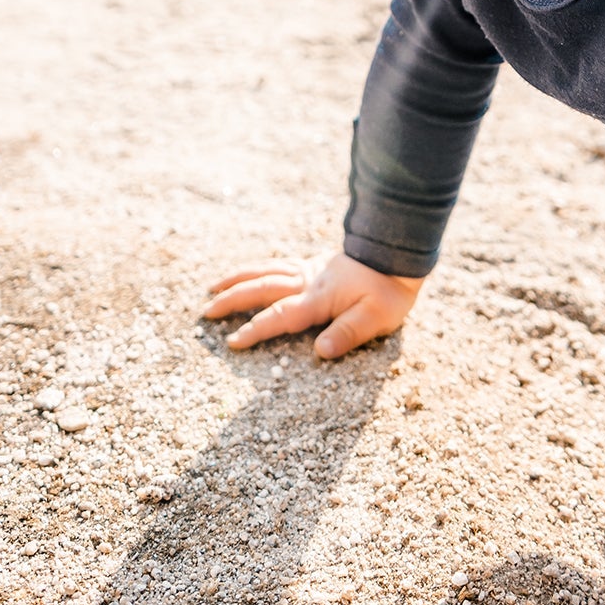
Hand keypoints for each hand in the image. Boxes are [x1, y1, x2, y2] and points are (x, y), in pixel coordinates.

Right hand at [200, 251, 424, 358]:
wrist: (398, 252)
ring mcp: (309, 270)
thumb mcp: (376, 317)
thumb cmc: (390, 289)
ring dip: (238, 278)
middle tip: (206, 311)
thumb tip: (320, 352)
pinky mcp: (314, 264)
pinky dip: (258, 268)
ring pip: (265, 272)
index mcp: (319, 298)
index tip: (232, 342)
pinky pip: (278, 264)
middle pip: (262, 289)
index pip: (280, 316)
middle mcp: (308, 282)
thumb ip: (348, 333)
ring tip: (214, 286)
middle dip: (232, 300)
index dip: (255, 330)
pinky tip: (251, 272)